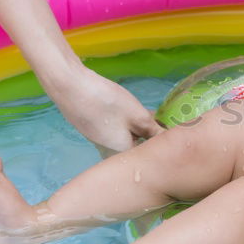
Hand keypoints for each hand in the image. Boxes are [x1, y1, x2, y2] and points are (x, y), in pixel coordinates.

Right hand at [46, 65, 162, 152]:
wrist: (69, 87)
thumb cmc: (107, 103)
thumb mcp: (138, 116)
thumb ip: (154, 131)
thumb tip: (168, 141)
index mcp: (122, 154)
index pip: (148, 156)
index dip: (162, 145)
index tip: (174, 135)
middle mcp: (109, 151)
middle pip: (136, 147)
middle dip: (151, 136)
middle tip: (164, 121)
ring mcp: (98, 139)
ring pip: (126, 136)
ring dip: (139, 127)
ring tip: (151, 114)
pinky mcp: (91, 126)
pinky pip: (115, 128)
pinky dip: (125, 121)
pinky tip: (130, 109)